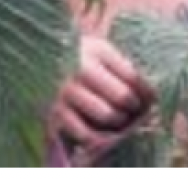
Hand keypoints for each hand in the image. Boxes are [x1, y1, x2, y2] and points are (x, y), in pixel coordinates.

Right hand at [50, 35, 155, 157]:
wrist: (36, 58)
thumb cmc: (78, 55)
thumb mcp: (101, 50)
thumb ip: (123, 66)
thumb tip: (149, 93)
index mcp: (97, 51)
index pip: (132, 76)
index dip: (147, 92)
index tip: (151, 99)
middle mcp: (80, 70)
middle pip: (122, 97)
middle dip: (135, 109)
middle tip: (135, 111)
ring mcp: (66, 92)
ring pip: (106, 116)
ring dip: (120, 122)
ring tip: (121, 119)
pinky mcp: (55, 113)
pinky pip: (84, 133)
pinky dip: (98, 137)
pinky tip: (101, 131)